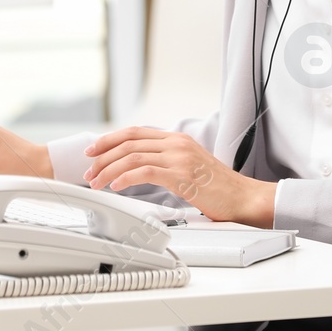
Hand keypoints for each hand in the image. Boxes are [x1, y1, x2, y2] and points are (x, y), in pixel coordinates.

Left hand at [83, 127, 276, 227]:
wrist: (243, 198)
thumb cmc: (218, 188)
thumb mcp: (189, 167)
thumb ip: (167, 162)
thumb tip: (139, 169)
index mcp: (177, 139)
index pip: (135, 132)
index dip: (110, 140)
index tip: (93, 150)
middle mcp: (176, 143)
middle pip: (129, 141)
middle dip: (102, 155)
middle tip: (88, 169)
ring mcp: (179, 157)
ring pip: (132, 156)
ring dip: (108, 169)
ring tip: (96, 182)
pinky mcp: (181, 175)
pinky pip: (144, 171)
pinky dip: (124, 178)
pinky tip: (115, 186)